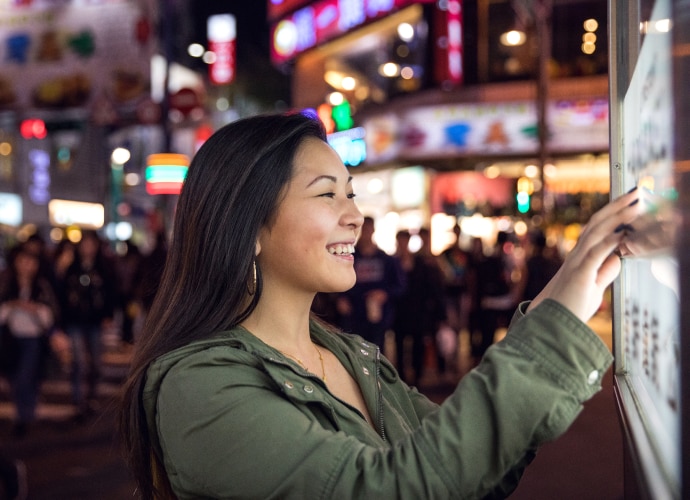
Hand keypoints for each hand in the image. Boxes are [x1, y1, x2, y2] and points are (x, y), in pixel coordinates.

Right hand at [527, 189, 640, 321]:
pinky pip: (594, 255)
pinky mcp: (580, 276)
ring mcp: (577, 263)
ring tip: (634, 206)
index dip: (613, 214)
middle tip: (634, 193)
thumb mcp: (594, 287)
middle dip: (617, 207)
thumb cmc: (570, 306)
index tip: (629, 203)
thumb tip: (618, 258)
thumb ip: (605, 272)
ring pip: (596, 233)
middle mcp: (577, 255)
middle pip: (597, 224)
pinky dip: (608, 243)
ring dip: (617, 218)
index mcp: (580, 257)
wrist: (551, 322)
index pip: (597, 229)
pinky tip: (621, 234)